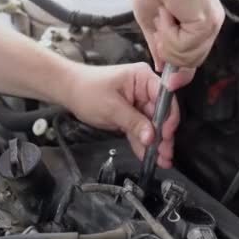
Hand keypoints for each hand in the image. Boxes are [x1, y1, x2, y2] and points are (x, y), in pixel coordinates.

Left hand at [64, 62, 178, 168]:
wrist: (69, 91)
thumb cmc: (87, 90)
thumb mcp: (111, 107)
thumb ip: (133, 122)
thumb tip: (151, 136)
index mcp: (143, 78)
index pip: (164, 98)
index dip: (168, 117)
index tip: (165, 134)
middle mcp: (145, 89)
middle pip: (161, 114)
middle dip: (163, 135)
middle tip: (165, 153)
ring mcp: (139, 103)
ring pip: (152, 126)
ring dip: (156, 143)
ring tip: (161, 159)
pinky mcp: (132, 115)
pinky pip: (140, 131)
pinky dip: (143, 143)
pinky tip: (148, 155)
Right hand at [132, 0, 224, 88]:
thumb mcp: (152, 24)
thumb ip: (160, 48)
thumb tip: (163, 68)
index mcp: (199, 23)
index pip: (194, 58)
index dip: (180, 72)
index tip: (169, 84)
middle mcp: (209, 24)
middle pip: (192, 62)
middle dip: (170, 52)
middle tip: (160, 28)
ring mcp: (210, 23)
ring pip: (188, 58)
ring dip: (168, 40)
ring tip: (165, 16)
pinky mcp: (206, 22)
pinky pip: (184, 47)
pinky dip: (169, 33)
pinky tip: (168, 13)